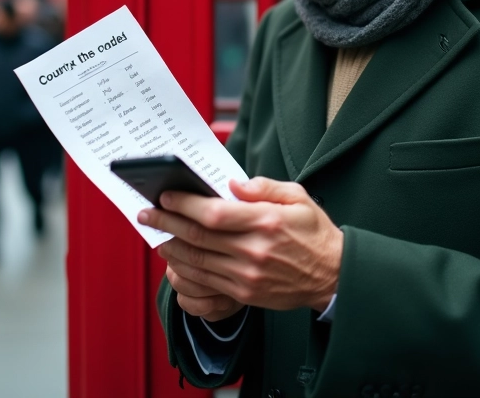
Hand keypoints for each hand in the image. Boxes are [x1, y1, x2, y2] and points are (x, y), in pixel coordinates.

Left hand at [140, 177, 342, 315]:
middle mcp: (254, 251)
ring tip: (156, 234)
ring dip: (171, 247)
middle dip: (167, 223)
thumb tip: (233, 185)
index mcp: (266, 222)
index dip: (184, 204)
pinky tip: (175, 259)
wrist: (332, 276)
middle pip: (198, 237)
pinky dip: (185, 270)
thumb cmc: (314, 232)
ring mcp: (247, 276)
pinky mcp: (244, 294)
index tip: (166, 196)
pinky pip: (205, 282)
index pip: (214, 213)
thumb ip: (264, 187)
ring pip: (196, 261)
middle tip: (147, 214)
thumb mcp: (298, 198)